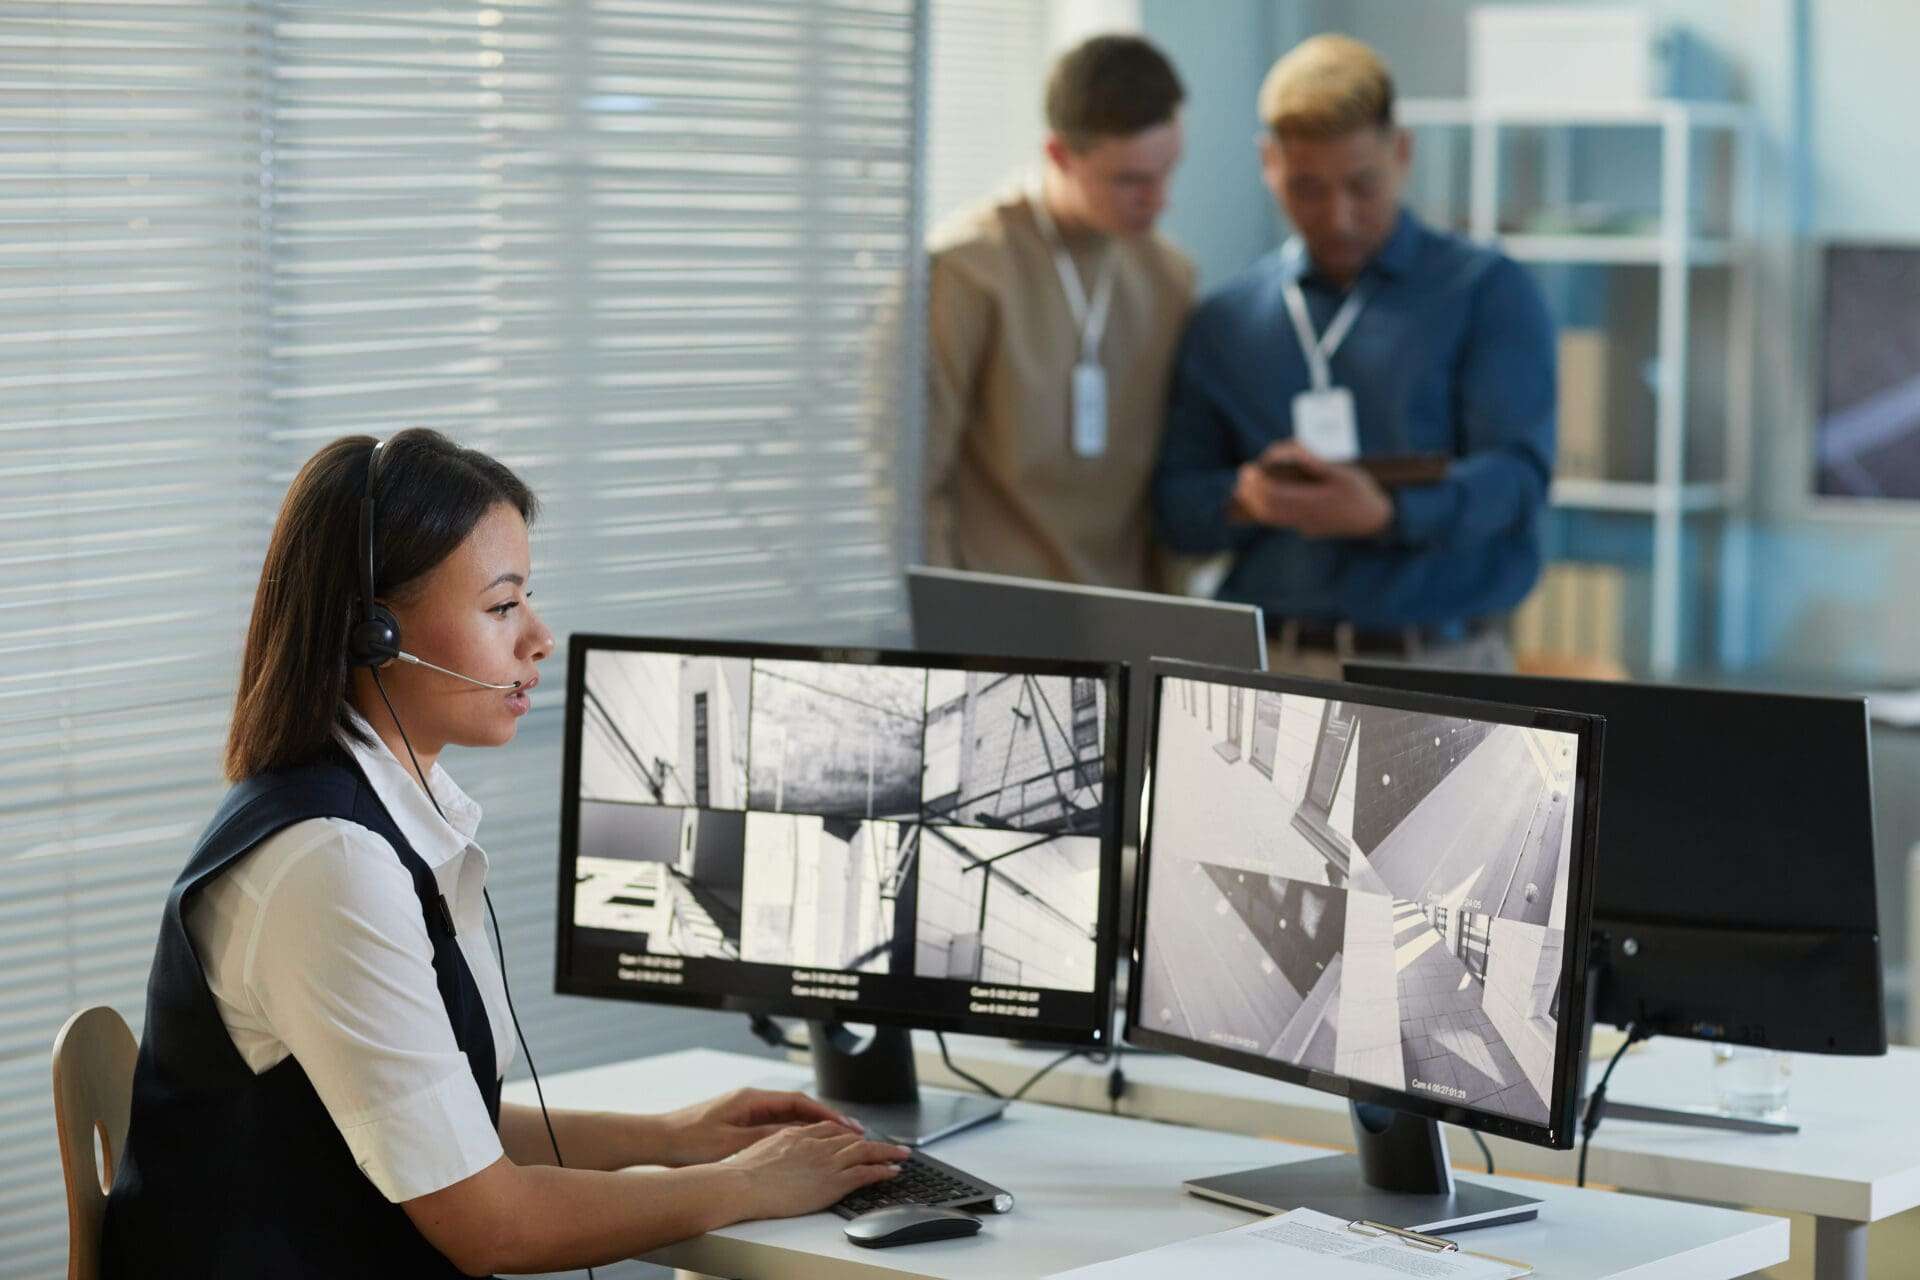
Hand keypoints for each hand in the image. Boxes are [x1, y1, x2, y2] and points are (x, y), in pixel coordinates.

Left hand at [659, 1087, 862, 1165]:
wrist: (659, 1140)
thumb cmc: (689, 1140)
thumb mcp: (733, 1142)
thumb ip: (766, 1137)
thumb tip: (798, 1136)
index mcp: (752, 1099)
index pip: (800, 1102)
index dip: (827, 1114)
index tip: (848, 1126)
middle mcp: (751, 1100)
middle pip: (798, 1107)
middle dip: (827, 1120)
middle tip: (853, 1132)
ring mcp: (745, 1110)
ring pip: (788, 1117)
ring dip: (812, 1127)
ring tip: (837, 1140)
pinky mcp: (739, 1122)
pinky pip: (775, 1125)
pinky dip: (794, 1133)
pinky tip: (806, 1146)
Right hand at [726, 1120, 910, 1219]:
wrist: (742, 1184)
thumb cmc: (744, 1173)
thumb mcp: (762, 1148)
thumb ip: (779, 1146)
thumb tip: (780, 1153)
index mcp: (798, 1133)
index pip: (830, 1129)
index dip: (847, 1132)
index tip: (857, 1136)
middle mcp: (816, 1144)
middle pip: (852, 1137)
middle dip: (873, 1140)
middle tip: (890, 1144)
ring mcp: (825, 1162)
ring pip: (865, 1151)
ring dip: (887, 1152)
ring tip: (902, 1154)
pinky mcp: (832, 1182)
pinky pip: (865, 1172)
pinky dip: (882, 1170)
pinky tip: (892, 1171)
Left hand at [1231, 441, 1392, 538]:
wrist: (1375, 520)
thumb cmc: (1362, 492)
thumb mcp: (1343, 473)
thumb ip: (1314, 462)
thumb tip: (1292, 450)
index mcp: (1315, 505)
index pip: (1276, 496)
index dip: (1258, 483)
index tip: (1248, 468)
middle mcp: (1306, 519)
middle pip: (1267, 509)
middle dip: (1250, 492)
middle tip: (1244, 473)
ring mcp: (1305, 525)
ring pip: (1270, 517)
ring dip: (1254, 500)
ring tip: (1246, 483)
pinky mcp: (1306, 527)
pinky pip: (1279, 520)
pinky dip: (1265, 507)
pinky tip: (1259, 495)